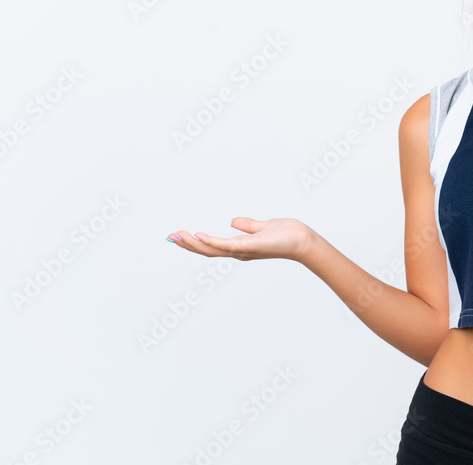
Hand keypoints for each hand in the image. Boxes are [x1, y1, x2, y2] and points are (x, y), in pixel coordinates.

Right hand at [168, 217, 312, 262]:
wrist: (303, 241)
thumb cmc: (287, 235)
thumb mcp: (263, 226)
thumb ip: (247, 225)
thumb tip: (233, 222)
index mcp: (240, 247)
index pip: (212, 246)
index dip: (195, 242)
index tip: (178, 236)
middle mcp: (238, 251)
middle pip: (207, 251)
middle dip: (187, 245)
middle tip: (169, 237)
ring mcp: (243, 250)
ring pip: (212, 250)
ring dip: (193, 244)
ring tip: (176, 236)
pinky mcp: (249, 246)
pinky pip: (226, 245)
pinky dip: (211, 241)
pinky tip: (198, 235)